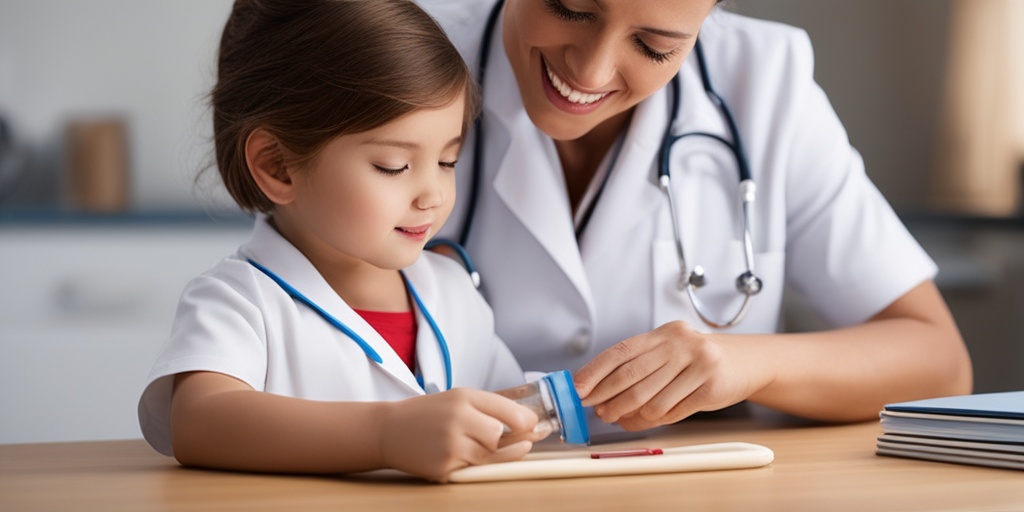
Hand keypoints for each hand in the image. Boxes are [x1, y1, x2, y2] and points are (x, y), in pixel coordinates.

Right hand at [378, 388, 546, 481]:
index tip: (532, 427)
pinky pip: (472, 471)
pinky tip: (449, 452)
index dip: (527, 423)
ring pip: (489, 456)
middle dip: (499, 439)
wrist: (388, 430)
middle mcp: (458, 420)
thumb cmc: (428, 414)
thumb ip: (493, 408)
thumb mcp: (459, 398)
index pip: (512, 413)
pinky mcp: (444, 469)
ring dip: (484, 452)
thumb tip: (531, 426)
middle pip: (501, 436)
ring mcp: (450, 446)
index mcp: (464, 397)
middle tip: (482, 434)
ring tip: (462, 442)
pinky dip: (467, 464)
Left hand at [573, 321, 758, 430]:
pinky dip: (654, 420)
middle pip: (631, 376)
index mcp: (663, 334)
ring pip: (651, 399)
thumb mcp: (669, 351)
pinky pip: (672, 410)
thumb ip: (639, 366)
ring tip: (619, 419)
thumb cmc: (697, 359)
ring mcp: (698, 364)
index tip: (577, 389)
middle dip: (608, 397)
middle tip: (597, 411)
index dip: (594, 372)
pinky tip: (645, 420)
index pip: (620, 352)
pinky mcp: (711, 387)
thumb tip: (599, 391)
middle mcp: (680, 344)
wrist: (744, 361)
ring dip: (629, 414)